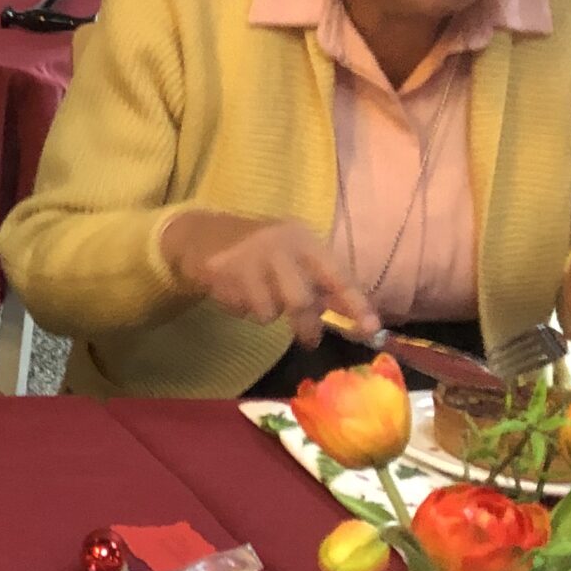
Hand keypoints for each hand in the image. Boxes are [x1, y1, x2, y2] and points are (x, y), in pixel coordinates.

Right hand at [160, 211, 378, 345]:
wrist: (199, 232)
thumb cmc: (258, 247)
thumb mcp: (294, 254)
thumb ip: (321, 281)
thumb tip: (350, 315)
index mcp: (303, 239)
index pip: (337, 275)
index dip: (355, 304)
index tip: (371, 330)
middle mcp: (277, 246)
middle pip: (300, 301)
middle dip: (306, 326)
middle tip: (309, 339)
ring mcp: (247, 259)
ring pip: (268, 311)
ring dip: (266, 312)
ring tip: (257, 297)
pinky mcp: (220, 273)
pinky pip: (241, 309)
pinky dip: (241, 308)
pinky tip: (234, 291)